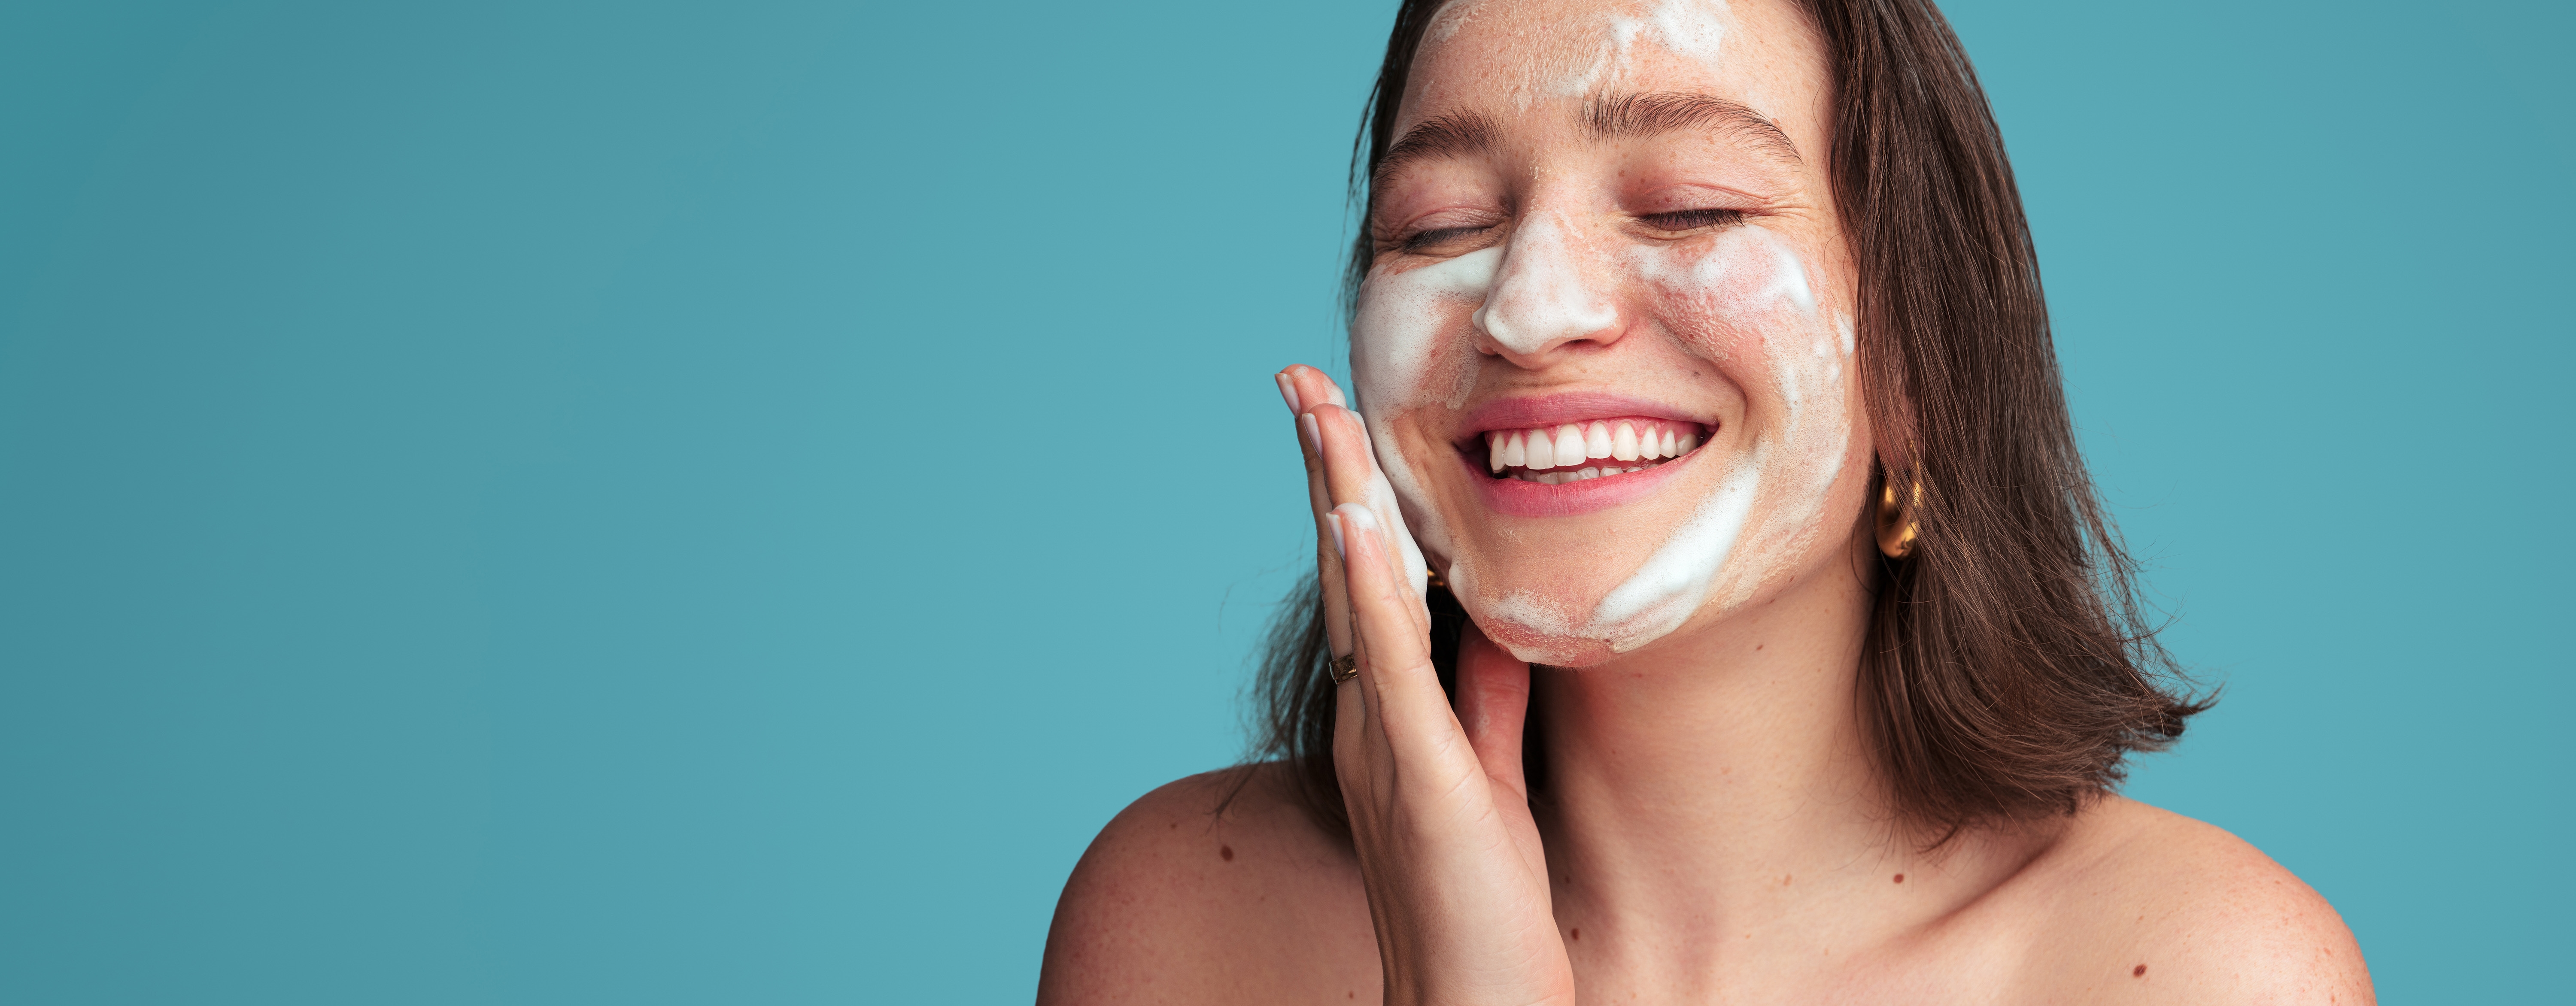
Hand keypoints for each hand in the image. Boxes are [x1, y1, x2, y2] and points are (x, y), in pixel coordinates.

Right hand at [1276, 366, 1574, 1005]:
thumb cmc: (1480, 905)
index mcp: (1388, 717)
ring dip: (1336, 497)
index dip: (1351, 496)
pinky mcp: (1421, 778)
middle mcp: (1369, 720)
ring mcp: (1384, 746)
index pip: (1368, 583)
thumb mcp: (1488, 773)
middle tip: (1301, 378)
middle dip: (1324, 469)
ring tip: (1320, 411)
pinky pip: (1393, 666)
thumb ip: (1483, 695)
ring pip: (1356, 596)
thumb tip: (1493, 614)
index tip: (1338, 416)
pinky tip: (1357, 520)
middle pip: (1344, 569)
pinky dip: (1372, 587)